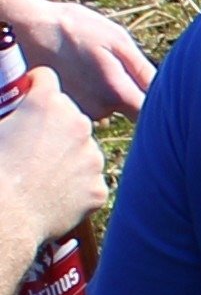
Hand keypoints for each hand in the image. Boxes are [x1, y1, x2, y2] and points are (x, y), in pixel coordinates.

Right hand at [0, 0, 152, 118]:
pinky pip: (91, 106)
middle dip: (132, 93)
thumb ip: (143, 70)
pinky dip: (91, 92)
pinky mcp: (67, 108)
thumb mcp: (118, 41)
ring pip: (109, 109)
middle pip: (130, 112)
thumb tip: (167, 91)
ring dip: (109, 91)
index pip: (149, 115)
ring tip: (93, 64)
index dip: (159, 107)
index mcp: (116, 93)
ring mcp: (80, 111)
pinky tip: (81, 71)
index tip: (162, 93)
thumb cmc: (78, 28)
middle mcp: (98, 110)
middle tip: (114, 64)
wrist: (33, 28)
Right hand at [0, 67, 105, 284]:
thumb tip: (10, 115)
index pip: (46, 78)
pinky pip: (88, 182)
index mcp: (48, 103)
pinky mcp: (98, 187)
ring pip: (84, 150)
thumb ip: (6, 111)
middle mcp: (78, 124)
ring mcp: (92, 157)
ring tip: (42, 175)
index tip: (27, 97)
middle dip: (54, 126)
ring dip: (69, 157)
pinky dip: (75, 188)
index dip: (33, 87)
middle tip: (32, 147)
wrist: (4, 216)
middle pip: (69, 115)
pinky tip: (53, 197)